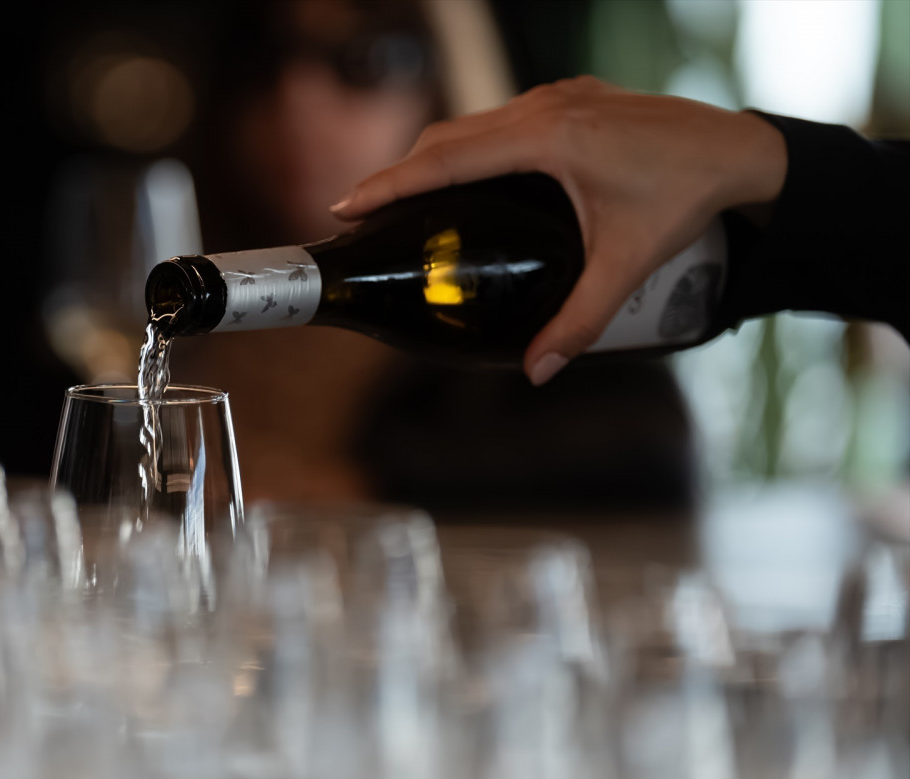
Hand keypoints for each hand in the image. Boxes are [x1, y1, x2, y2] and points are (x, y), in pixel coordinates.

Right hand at [330, 77, 786, 384]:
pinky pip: (501, 119)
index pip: (448, 159)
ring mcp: (558, 96)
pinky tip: (466, 178)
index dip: (391, 183)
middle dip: (400, 172)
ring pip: (474, 123)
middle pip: (449, 136)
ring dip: (434, 158)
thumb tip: (537, 372)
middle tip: (363, 212)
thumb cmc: (686, 197)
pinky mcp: (571, 99)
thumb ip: (578, 320)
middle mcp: (546, 107)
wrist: (741, 151)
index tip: (348, 204)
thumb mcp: (626, 264)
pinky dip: (469, 147)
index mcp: (549, 138)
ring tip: (403, 198)